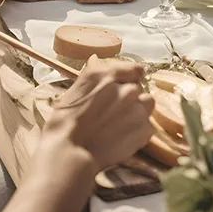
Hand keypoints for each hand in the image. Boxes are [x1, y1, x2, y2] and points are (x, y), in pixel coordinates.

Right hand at [40, 58, 153, 173]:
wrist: (70, 153)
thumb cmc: (64, 122)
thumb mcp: (74, 89)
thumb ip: (91, 73)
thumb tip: (96, 59)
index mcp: (108, 75)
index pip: (134, 69)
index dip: (129, 78)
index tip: (123, 86)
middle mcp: (127, 88)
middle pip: (139, 87)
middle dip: (130, 97)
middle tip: (114, 111)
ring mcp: (138, 108)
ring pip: (147, 103)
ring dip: (138, 110)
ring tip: (121, 123)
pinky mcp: (144, 129)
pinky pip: (148, 125)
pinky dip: (139, 130)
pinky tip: (123, 137)